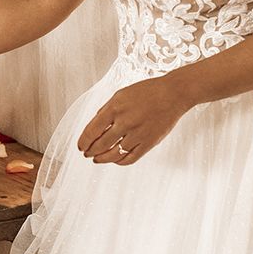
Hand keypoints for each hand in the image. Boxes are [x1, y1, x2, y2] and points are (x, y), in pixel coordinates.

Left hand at [77, 76, 191, 164]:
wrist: (172, 94)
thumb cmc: (146, 92)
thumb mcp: (120, 95)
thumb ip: (106, 110)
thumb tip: (94, 124)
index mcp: (114, 109)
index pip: (92, 130)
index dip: (83, 141)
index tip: (80, 146)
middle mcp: (125, 122)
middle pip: (101, 144)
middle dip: (91, 151)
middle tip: (87, 154)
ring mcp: (137, 134)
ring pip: (115, 154)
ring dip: (103, 159)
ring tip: (97, 159)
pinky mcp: (149, 142)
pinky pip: (131, 157)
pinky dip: (120, 161)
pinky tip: (115, 160)